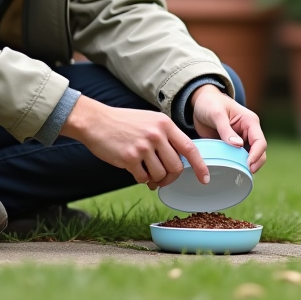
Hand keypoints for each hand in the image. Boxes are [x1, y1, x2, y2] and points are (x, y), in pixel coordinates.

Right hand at [60, 95, 208, 189]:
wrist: (96, 121)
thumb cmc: (124, 123)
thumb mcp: (150, 121)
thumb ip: (166, 137)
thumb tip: (180, 161)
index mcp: (165, 124)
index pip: (189, 148)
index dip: (199, 165)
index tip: (204, 178)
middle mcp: (157, 134)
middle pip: (175, 167)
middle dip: (170, 177)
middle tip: (162, 178)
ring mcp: (143, 146)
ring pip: (160, 175)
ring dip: (154, 178)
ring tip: (144, 170)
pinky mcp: (130, 157)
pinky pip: (143, 178)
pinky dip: (141, 178)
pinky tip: (134, 169)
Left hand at [190, 85, 267, 172]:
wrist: (200, 103)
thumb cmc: (209, 103)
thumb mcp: (216, 114)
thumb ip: (226, 129)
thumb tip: (238, 145)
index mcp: (250, 121)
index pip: (259, 141)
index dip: (256, 154)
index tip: (248, 164)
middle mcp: (249, 131)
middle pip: (259, 151)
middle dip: (255, 163)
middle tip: (245, 173)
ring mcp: (242, 139)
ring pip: (251, 156)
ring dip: (247, 165)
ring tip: (239, 175)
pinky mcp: (233, 145)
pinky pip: (239, 157)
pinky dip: (238, 164)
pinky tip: (232, 171)